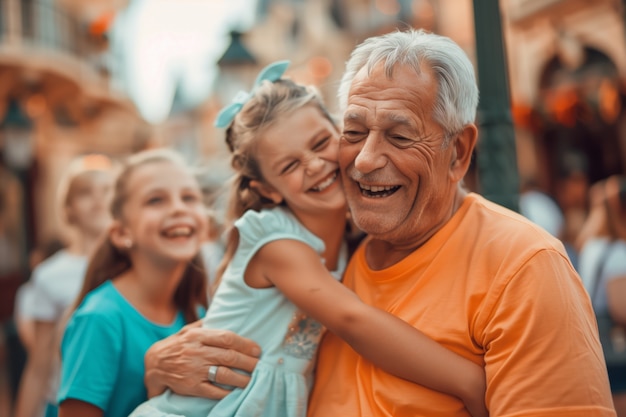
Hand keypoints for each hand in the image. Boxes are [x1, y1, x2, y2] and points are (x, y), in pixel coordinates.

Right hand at [144, 321, 260, 398]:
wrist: (154, 365)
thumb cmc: (176, 345)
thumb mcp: (188, 330)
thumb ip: (206, 325)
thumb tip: (226, 316)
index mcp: (197, 336)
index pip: (227, 338)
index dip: (245, 344)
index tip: (257, 349)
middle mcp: (196, 352)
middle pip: (229, 356)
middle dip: (248, 361)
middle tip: (259, 364)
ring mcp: (194, 370)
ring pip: (224, 374)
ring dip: (242, 378)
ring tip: (253, 378)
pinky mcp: (191, 387)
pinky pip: (214, 391)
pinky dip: (227, 391)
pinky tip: (237, 390)